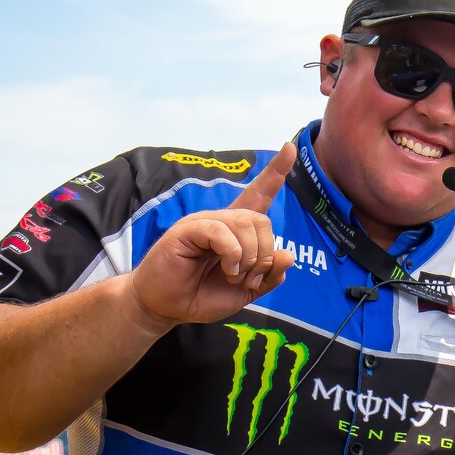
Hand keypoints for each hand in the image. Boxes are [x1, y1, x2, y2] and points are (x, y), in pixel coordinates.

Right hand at [124, 144, 297, 329]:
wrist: (165, 307)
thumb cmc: (201, 295)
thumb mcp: (245, 291)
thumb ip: (269, 276)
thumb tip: (289, 255)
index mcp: (236, 231)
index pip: (258, 194)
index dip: (276, 172)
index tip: (289, 148)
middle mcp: (221, 220)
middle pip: (261, 219)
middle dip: (265, 254)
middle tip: (250, 278)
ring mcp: (203, 222)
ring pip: (245, 224)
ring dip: (249, 257)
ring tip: (235, 276)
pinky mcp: (187, 230)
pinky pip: (221, 231)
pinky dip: (233, 254)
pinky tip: (227, 270)